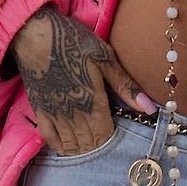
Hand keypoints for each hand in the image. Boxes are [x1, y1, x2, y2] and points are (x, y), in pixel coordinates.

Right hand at [12, 5, 156, 155]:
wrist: (35, 34)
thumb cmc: (73, 42)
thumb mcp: (105, 58)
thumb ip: (125, 86)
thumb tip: (151, 109)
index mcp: (93, 101)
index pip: (105, 135)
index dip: (112, 141)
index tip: (119, 139)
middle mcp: (74, 113)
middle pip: (88, 143)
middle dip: (98, 148)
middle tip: (106, 148)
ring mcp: (55, 113)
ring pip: (70, 143)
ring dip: (80, 150)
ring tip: (89, 151)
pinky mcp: (39, 109)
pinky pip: (49, 137)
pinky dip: (58, 146)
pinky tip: (65, 149)